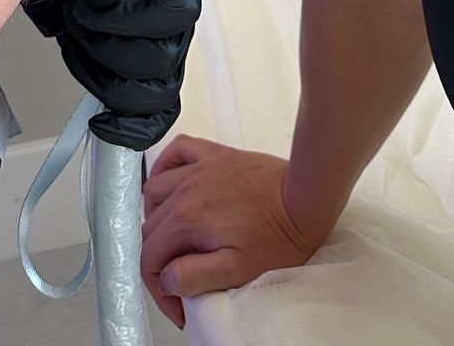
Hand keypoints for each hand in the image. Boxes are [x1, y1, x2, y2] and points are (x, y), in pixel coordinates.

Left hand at [20, 0, 200, 148]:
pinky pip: (152, 119)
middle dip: (107, 46)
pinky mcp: (139, 78)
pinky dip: (129, 129)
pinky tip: (101, 122)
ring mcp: (160, 48)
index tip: (90, 5)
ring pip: (155, 94)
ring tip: (73, 40)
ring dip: (102, 76)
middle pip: (165, 59)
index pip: (179, 8)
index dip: (135, 16)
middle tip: (74, 15)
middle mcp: (174, 14)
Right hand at [139, 135, 328, 329]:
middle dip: (158, 259)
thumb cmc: (278, 235)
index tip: (175, 301)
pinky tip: (170, 181)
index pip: (150, 257)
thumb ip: (195, 276)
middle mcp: (186, 190)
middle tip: (178, 278)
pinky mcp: (214, 155)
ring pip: (155, 191)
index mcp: (188, 220)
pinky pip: (177, 151)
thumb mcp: (237, 270)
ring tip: (172, 237)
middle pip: (150, 228)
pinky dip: (165, 165)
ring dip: (155, 216)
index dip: (158, 287)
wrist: (303, 199)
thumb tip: (167, 279)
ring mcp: (199, 168)